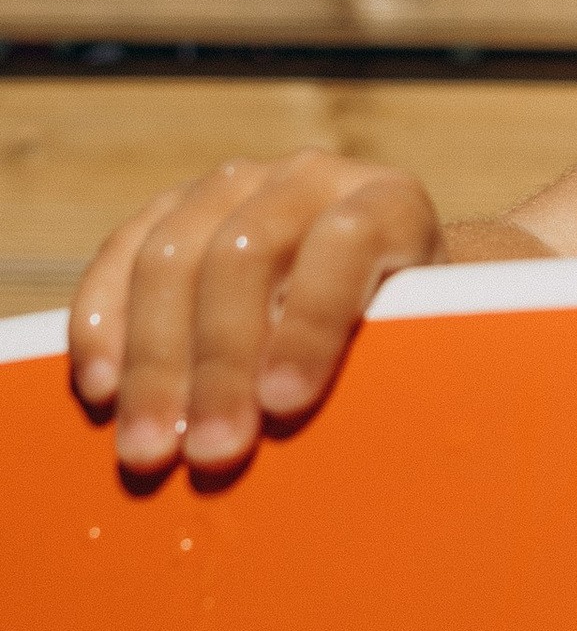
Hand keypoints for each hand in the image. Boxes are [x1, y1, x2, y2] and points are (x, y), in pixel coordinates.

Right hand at [69, 152, 442, 475]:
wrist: (366, 285)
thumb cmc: (401, 337)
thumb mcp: (420, 344)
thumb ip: (394, 368)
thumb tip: (351, 448)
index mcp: (389, 204)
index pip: (346, 242)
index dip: (312, 322)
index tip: (285, 405)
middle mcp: (310, 178)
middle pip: (243, 254)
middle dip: (221, 362)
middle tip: (212, 452)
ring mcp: (234, 186)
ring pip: (171, 256)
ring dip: (154, 363)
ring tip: (149, 448)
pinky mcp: (170, 208)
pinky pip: (119, 255)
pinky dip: (103, 325)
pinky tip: (102, 392)